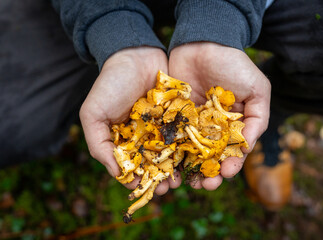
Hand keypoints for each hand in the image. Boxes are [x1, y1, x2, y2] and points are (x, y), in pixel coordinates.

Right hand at [80, 47, 180, 194]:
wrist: (135, 55)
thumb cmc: (110, 84)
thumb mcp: (93, 114)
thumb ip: (98, 144)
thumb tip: (116, 174)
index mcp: (124, 141)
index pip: (131, 167)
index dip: (137, 180)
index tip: (144, 187)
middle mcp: (145, 138)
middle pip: (154, 165)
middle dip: (160, 179)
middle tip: (168, 187)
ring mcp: (163, 129)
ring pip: (172, 155)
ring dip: (177, 169)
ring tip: (181, 178)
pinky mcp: (179, 118)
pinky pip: (186, 137)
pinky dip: (189, 149)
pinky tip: (193, 159)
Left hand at [169, 42, 270, 189]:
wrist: (202, 43)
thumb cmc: (233, 65)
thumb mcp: (257, 89)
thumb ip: (258, 118)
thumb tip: (248, 147)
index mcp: (235, 124)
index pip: (235, 150)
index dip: (233, 163)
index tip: (228, 172)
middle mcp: (214, 127)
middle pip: (213, 156)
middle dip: (211, 173)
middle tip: (207, 185)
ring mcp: (194, 124)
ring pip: (193, 153)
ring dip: (192, 169)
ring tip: (190, 183)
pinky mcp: (176, 117)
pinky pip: (175, 139)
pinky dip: (174, 154)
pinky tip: (172, 167)